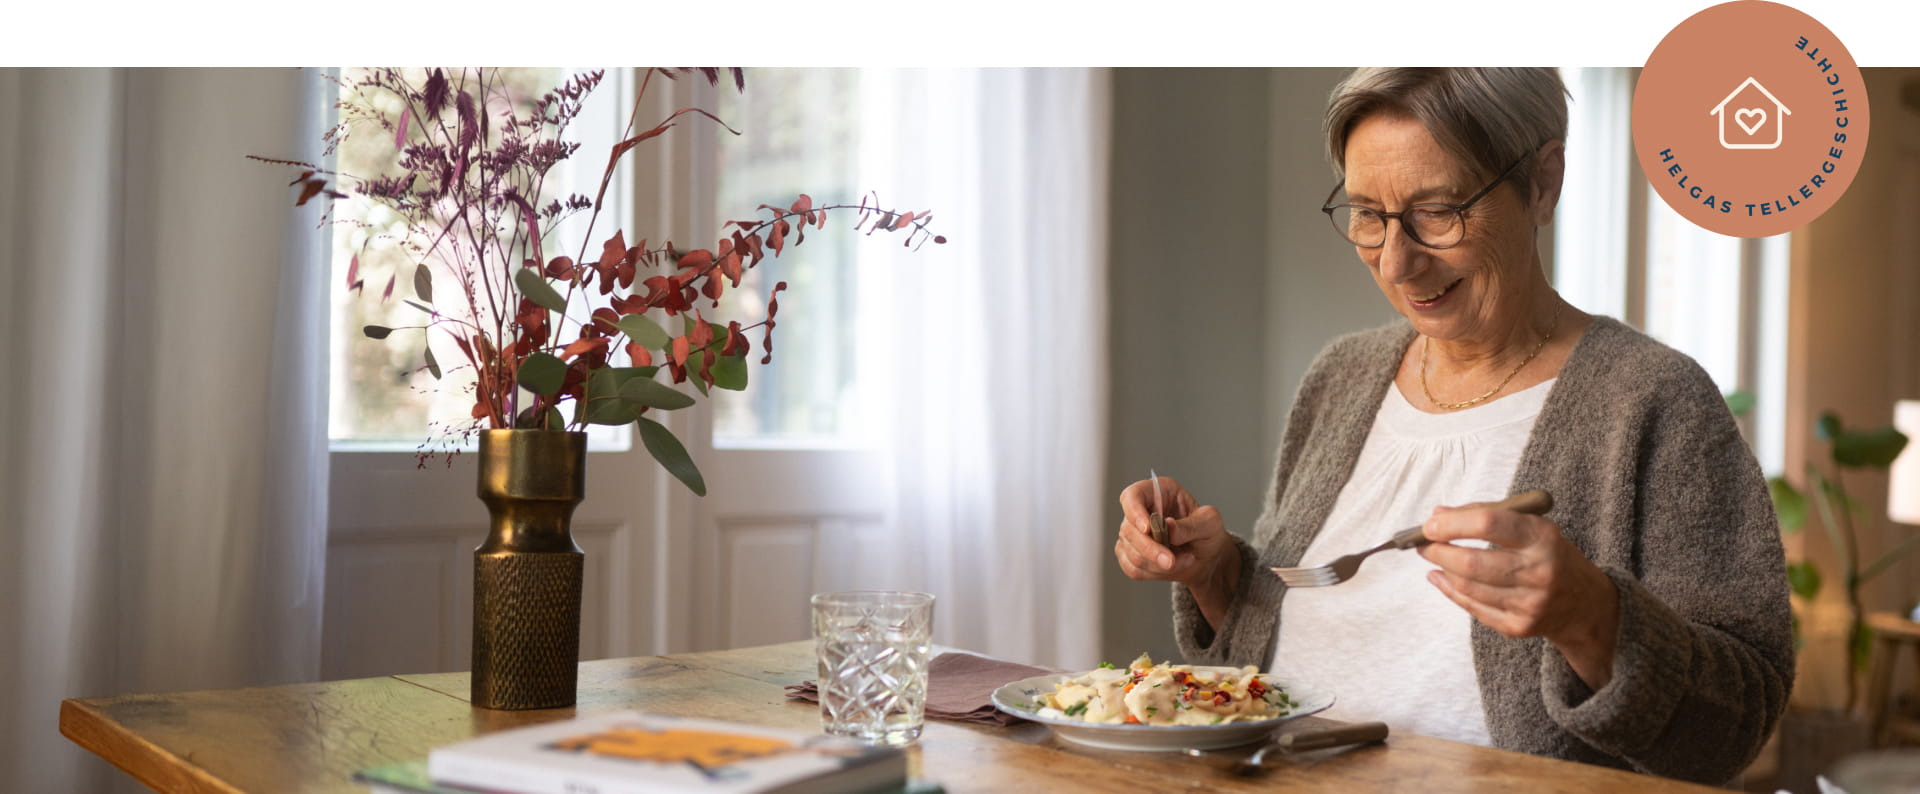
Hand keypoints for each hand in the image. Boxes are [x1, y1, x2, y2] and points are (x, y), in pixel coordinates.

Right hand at [1114, 476, 1240, 628]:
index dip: (1134, 511)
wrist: (1207, 558)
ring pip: (1131, 552)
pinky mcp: (1130, 555)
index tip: (1147, 529)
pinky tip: (1171, 567)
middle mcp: (1141, 511)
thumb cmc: (1208, 533)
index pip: (1132, 496)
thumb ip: (1191, 524)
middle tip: (1171, 561)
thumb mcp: (1210, 523)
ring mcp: (1132, 534)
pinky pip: (1132, 568)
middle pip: (1128, 529)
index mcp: (1157, 493)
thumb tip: (1169, 526)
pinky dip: (1153, 573)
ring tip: (1185, 559)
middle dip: (1150, 549)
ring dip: (1158, 564)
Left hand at [1417, 501, 1619, 688]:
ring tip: (1433, 557)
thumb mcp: (1532, 526)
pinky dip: (1451, 591)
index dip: (1453, 523)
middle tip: (1422, 542)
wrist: (1585, 603)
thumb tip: (1437, 515)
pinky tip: (1441, 579)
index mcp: (1542, 538)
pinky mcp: (1519, 626)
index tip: (1430, 523)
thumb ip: (1487, 515)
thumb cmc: (1550, 555)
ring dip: (1442, 569)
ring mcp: (1529, 603)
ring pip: (1468, 587)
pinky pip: (1473, 608)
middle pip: (1472, 562)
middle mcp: (1539, 571)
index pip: (1490, 523)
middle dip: (1438, 551)